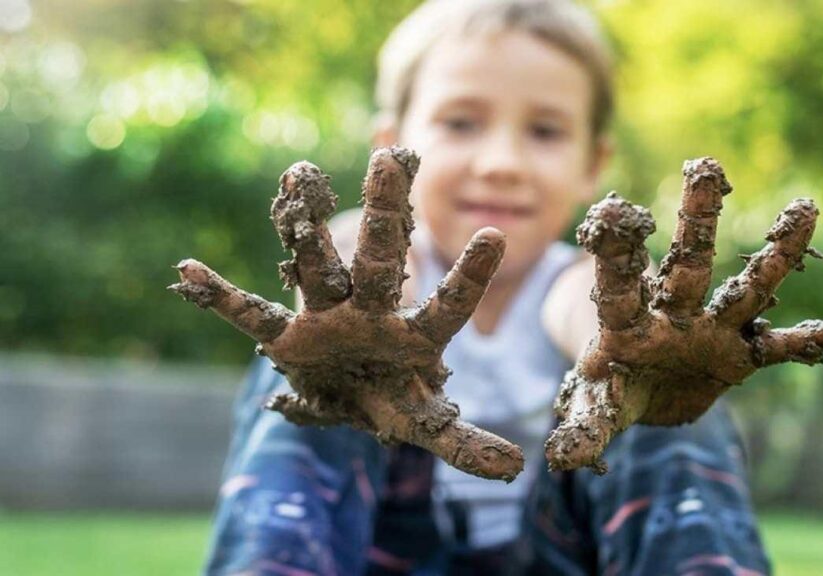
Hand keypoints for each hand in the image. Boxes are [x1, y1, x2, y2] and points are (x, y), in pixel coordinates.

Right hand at [170, 147, 523, 480]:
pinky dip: (220, 299)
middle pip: (379, 260)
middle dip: (383, 215)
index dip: (469, 277)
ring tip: (298, 174)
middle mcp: (372, 311)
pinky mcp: (289, 335)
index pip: (448, 304)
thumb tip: (517, 468)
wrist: (347, 396)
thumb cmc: (395, 398)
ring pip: (318, 264)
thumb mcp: (427, 423)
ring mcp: (329, 315)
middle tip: (389, 161)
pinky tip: (187, 273)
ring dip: (304, 225)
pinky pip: (252, 316)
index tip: (494, 236)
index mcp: (415, 334)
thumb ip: (465, 442)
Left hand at [545, 158, 822, 472]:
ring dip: (776, 255)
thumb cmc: (613, 388)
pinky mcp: (742, 355)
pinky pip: (786, 348)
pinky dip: (818, 341)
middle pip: (688, 262)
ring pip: (747, 288)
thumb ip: (584, 427)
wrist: (645, 394)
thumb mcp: (597, 407)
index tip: (614, 209)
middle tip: (707, 166)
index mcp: (627, 323)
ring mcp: (713, 330)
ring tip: (805, 208)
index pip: (619, 282)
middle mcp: (675, 314)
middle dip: (698, 219)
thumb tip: (559, 459)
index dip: (617, 251)